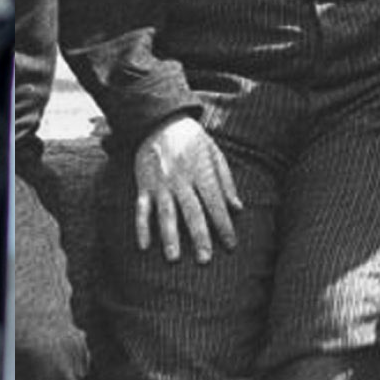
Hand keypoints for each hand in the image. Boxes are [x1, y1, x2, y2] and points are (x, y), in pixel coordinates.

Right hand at [131, 114, 247, 262]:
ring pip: (165, 213)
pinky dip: (141, 227)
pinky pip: (141, 209)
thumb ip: (226, 181)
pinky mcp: (143, 185)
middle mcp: (180, 179)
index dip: (224, 225)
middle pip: (191, 212)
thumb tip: (238, 208)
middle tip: (205, 259)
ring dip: (169, 236)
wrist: (159, 120)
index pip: (215, 203)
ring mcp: (160, 183)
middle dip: (199, 236)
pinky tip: (144, 246)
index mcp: (201, 172)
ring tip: (174, 258)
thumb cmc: (192, 139)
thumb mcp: (214, 153)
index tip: (231, 245)